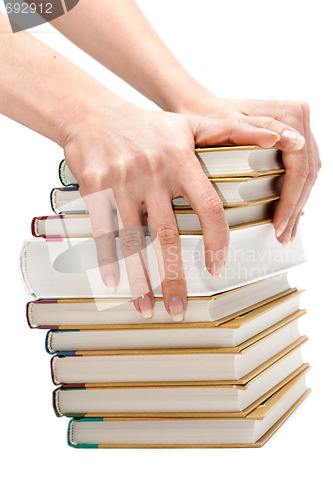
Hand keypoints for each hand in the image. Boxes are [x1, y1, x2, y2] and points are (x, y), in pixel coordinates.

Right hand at [61, 91, 300, 319]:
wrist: (92, 114)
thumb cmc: (146, 124)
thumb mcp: (191, 122)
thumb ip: (233, 131)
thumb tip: (276, 136)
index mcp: (181, 160)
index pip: (208, 206)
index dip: (216, 241)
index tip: (216, 269)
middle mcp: (153, 173)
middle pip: (168, 235)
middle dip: (174, 276)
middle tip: (179, 307)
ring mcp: (122, 183)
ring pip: (134, 240)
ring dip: (140, 279)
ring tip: (147, 308)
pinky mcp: (94, 189)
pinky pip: (103, 231)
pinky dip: (107, 260)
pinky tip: (113, 284)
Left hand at [179, 95, 319, 244]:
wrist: (201, 109)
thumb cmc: (210, 116)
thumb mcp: (229, 125)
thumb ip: (261, 132)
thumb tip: (296, 143)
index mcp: (290, 112)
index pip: (299, 165)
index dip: (291, 199)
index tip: (279, 222)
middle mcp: (299, 117)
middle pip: (307, 172)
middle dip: (295, 207)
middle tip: (283, 234)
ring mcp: (298, 128)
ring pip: (308, 174)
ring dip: (298, 204)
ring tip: (286, 231)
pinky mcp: (292, 138)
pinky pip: (301, 169)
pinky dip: (295, 193)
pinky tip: (288, 213)